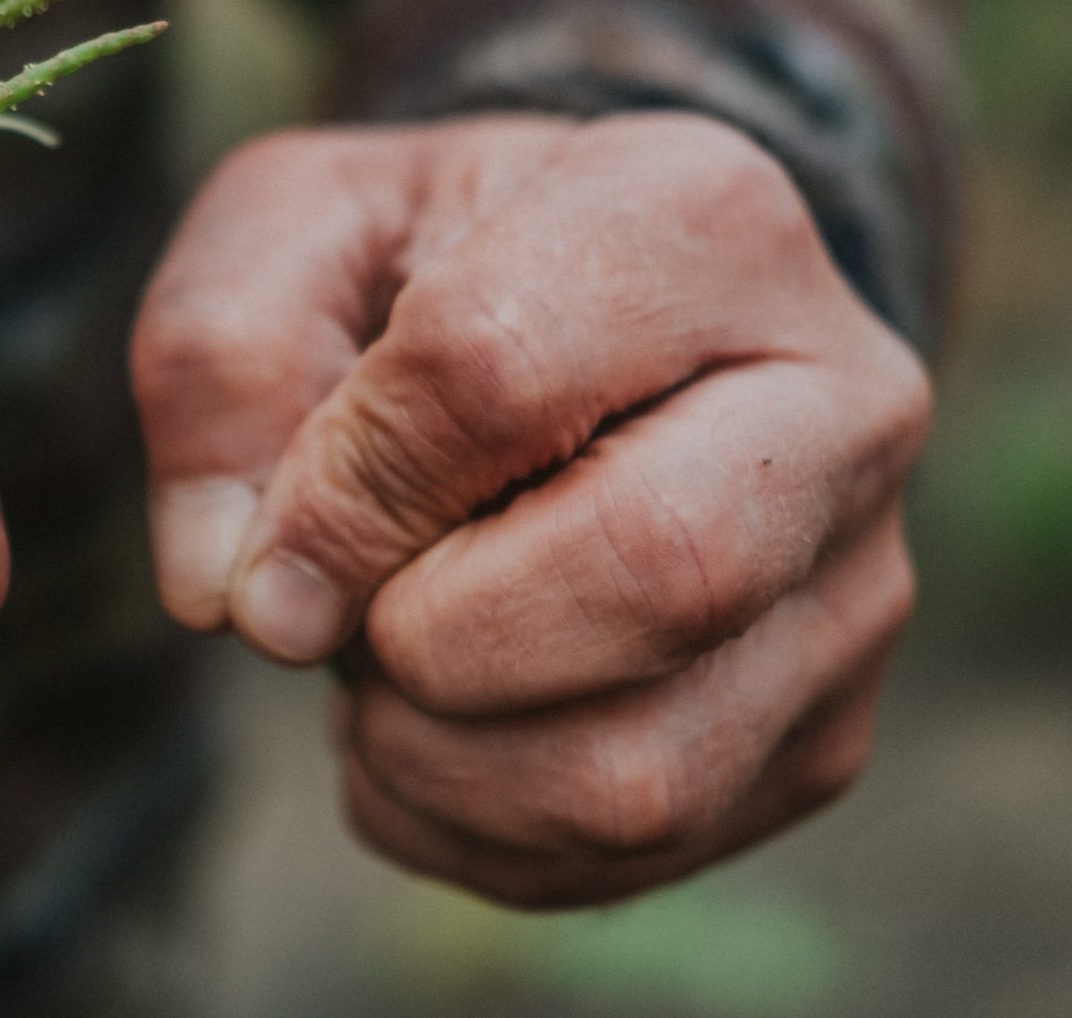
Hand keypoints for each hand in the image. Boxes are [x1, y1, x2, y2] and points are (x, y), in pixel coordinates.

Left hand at [131, 113, 928, 906]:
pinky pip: (629, 854)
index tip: (265, 543)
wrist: (574, 337)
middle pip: (658, 574)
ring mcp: (854, 585)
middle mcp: (837, 401)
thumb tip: (228, 586)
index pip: (497, 370)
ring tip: (382, 665)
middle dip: (426, 635)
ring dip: (433, 754)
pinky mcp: (824, 734)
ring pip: (640, 769)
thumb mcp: (292, 231)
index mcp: (700, 217)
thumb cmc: (419, 272)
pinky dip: (467, 826)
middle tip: (341, 615)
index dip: (344, 488)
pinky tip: (435, 726)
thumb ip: (217, 356)